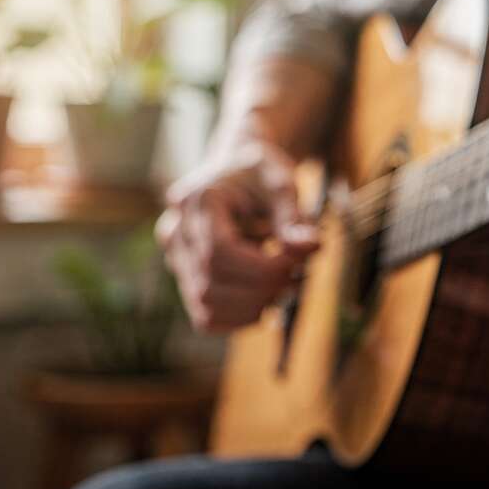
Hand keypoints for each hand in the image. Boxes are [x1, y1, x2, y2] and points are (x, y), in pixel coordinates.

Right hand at [157, 141, 319, 332]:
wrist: (239, 171)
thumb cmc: (261, 175)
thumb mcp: (282, 184)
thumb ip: (294, 216)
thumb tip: (312, 246)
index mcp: (197, 200)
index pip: (219, 251)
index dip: (261, 268)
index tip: (297, 264)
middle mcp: (176, 230)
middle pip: (211, 283)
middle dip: (262, 289)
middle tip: (298, 277)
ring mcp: (175, 258)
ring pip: (206, 306)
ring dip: (254, 306)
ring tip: (285, 286)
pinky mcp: (186, 279)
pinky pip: (207, 317)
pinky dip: (241, 317)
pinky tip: (267, 299)